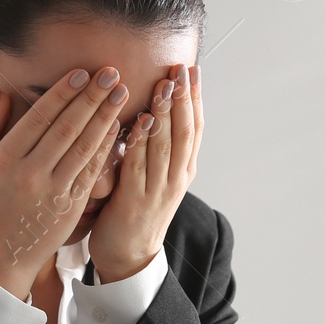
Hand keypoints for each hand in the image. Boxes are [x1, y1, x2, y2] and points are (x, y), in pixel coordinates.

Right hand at [0, 66, 128, 298]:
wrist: (3, 254)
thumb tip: (3, 95)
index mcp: (5, 160)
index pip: (38, 118)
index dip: (62, 94)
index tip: (82, 73)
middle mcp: (30, 174)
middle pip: (65, 128)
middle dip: (91, 98)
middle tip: (111, 73)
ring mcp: (53, 192)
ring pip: (83, 147)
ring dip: (104, 118)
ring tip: (120, 94)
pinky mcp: (71, 207)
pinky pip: (91, 172)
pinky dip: (105, 148)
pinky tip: (117, 128)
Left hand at [88, 62, 202, 281]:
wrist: (128, 255)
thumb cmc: (136, 209)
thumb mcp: (155, 174)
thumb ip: (157, 145)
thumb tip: (155, 106)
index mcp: (184, 170)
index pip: (195, 127)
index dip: (195, 97)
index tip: (192, 69)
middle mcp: (176, 178)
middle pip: (185, 131)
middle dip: (184, 97)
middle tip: (181, 68)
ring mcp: (158, 190)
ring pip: (167, 145)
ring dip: (166, 113)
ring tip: (166, 84)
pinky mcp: (135, 201)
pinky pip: (139, 165)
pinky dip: (142, 142)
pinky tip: (142, 121)